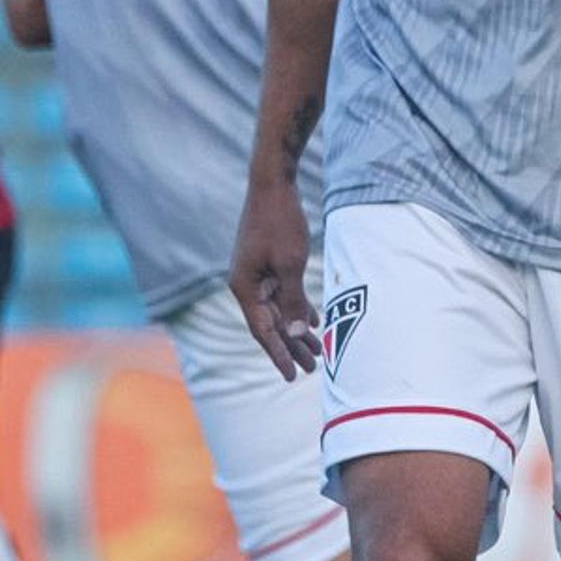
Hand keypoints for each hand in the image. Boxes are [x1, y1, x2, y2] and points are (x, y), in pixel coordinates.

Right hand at [230, 176, 322, 382]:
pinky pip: (282, 293)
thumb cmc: (280, 222)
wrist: (272, 184)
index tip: (292, 376)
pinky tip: (313, 320)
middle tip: (313, 367)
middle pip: (270, 324)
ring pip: (278, 310)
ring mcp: (256, 273)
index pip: (262, 331)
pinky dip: (297, 307)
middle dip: (291, 346)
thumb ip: (292, 301)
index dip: (278, 354)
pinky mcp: (267, 263)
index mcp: (245, 287)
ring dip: (296, 329)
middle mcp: (247, 284)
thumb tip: (294, 333)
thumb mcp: (290, 265)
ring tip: (316, 351)